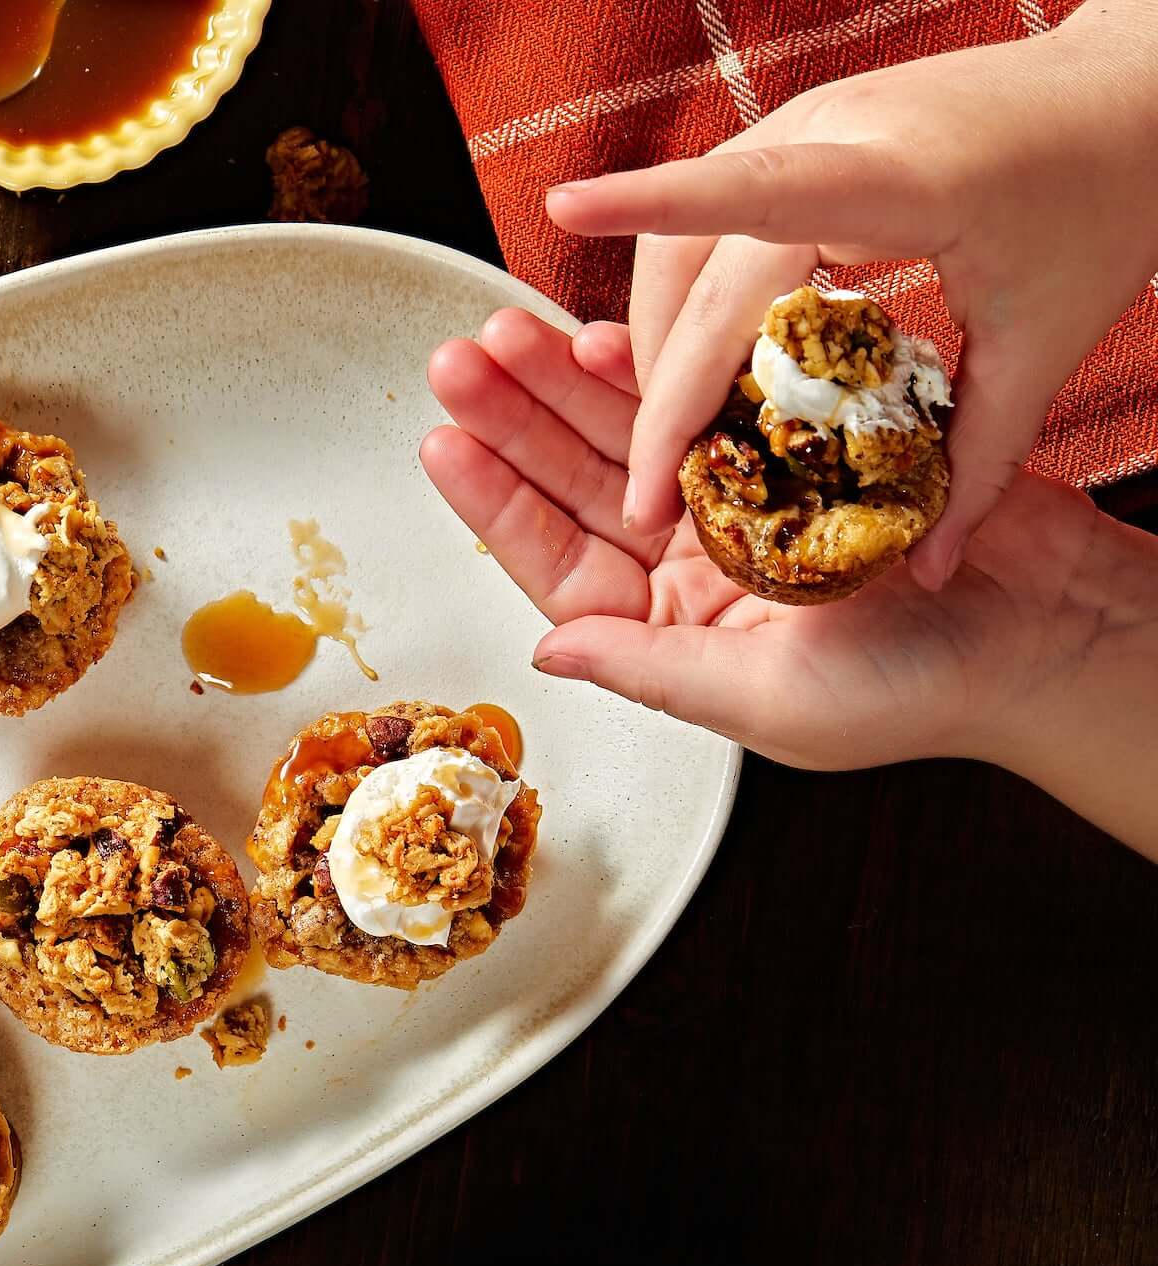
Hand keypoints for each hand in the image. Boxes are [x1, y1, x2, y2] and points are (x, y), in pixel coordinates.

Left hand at [420, 309, 1157, 857]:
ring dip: (569, 382)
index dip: (497, 502)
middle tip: (458, 361)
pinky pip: (712, 395)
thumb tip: (546, 651)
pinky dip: (663, 366)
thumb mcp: (769, 701)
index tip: (442, 445)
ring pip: (632, 430)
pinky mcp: (801, 443)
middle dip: (515, 420)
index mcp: (672, 628)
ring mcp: (744, 497)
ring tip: (510, 333)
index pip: (559, 562)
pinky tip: (609, 336)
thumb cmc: (922, 692)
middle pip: (580, 481)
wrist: (1054, 630)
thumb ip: (652, 671)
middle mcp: (694, 561)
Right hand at [544, 4, 1157, 587]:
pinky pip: (708, 232)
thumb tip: (931, 564)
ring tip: (679, 444)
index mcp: (901, 175)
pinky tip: (712, 374)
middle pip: (697, 267)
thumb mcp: (1048, 337)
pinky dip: (694, 308)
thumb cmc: (1102, 197)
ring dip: (667, 348)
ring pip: (682, 248)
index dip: (651, 200)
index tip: (567, 204)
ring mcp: (803, 127)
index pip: (754, 196)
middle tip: (656, 493)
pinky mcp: (794, 139)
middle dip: (663, 389)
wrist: (1128, 98)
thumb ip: (981, 457)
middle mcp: (831, 135)